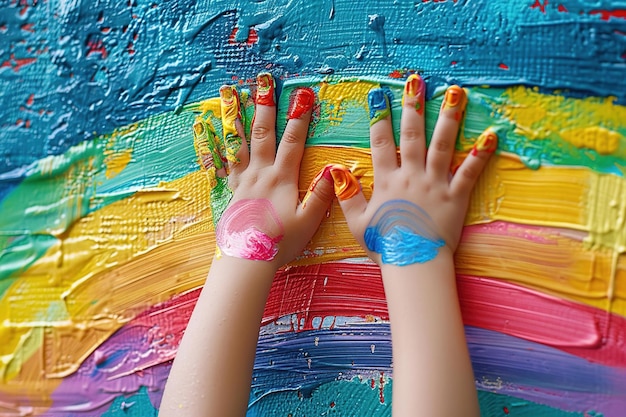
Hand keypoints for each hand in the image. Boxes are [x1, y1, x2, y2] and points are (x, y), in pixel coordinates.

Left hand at [213, 73, 333, 266]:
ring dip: (236, 116)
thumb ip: (321, 194)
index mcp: (281, 179)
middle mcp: (259, 173)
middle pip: (263, 133)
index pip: (293, 142)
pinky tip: (204, 129)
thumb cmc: (280, 243)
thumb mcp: (308, 221)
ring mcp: (240, 180)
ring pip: (238, 142)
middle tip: (265, 80)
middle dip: (265, 105)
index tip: (303, 95)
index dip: (299, 117)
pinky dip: (210, 144)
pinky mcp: (226, 191)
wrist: (246, 260)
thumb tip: (335, 170)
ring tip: (232, 93)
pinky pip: (216, 163)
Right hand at [331, 75, 496, 265]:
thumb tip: (335, 169)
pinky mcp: (456, 196)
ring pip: (442, 145)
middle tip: (416, 80)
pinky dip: (480, 154)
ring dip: (448, 117)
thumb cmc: (384, 246)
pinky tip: (491, 134)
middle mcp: (411, 176)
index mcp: (387, 181)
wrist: (413, 264)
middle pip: (412, 135)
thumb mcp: (358, 222)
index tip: (378, 96)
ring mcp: (435, 184)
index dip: (378, 118)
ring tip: (455, 92)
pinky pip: (470, 172)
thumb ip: (347, 194)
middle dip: (413, 106)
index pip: (381, 143)